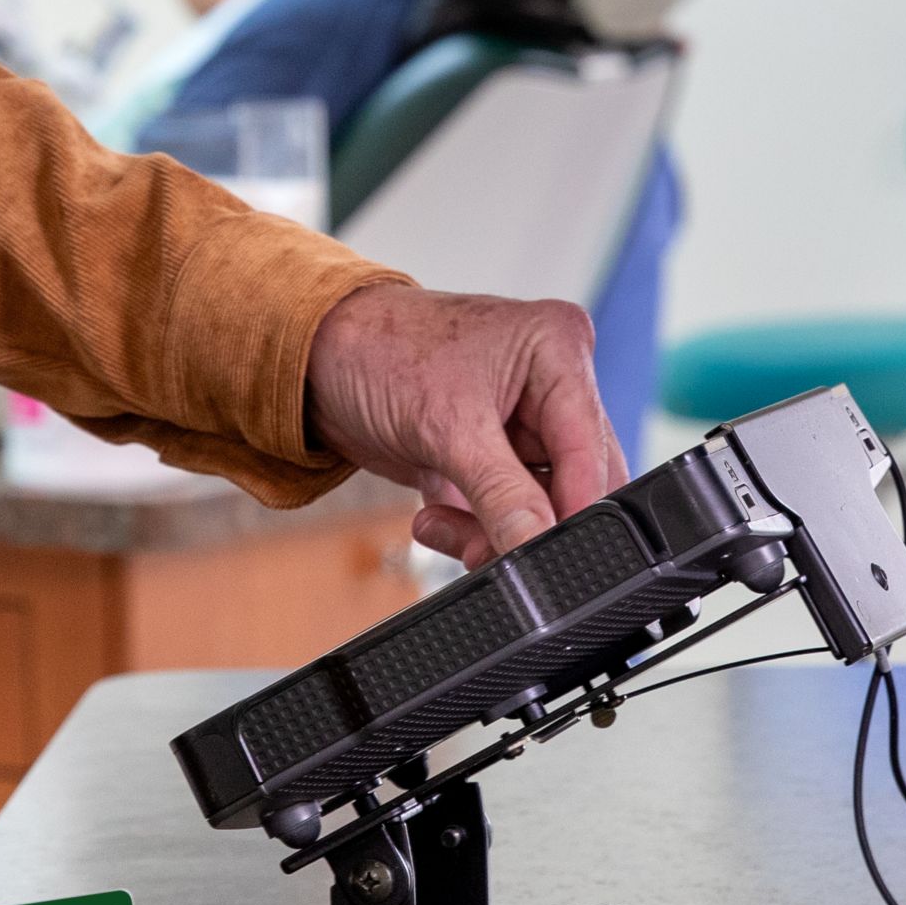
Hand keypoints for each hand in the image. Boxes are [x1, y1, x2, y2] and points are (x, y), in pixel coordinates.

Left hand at [300, 279, 620, 566]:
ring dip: (494, 530)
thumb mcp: (446, 427)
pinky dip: (475, 529)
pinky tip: (436, 519)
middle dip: (530, 523)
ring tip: (443, 526)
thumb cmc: (378, 352)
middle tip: (489, 548)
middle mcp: (553, 383)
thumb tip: (540, 547)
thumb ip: (502, 494)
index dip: (574, 509)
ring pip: (542, 506)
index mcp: (559, 349)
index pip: (590, 446)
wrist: (315, 361)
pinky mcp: (496, 456)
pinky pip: (508, 511)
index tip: (551, 555)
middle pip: (575, 482)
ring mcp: (525, 423)